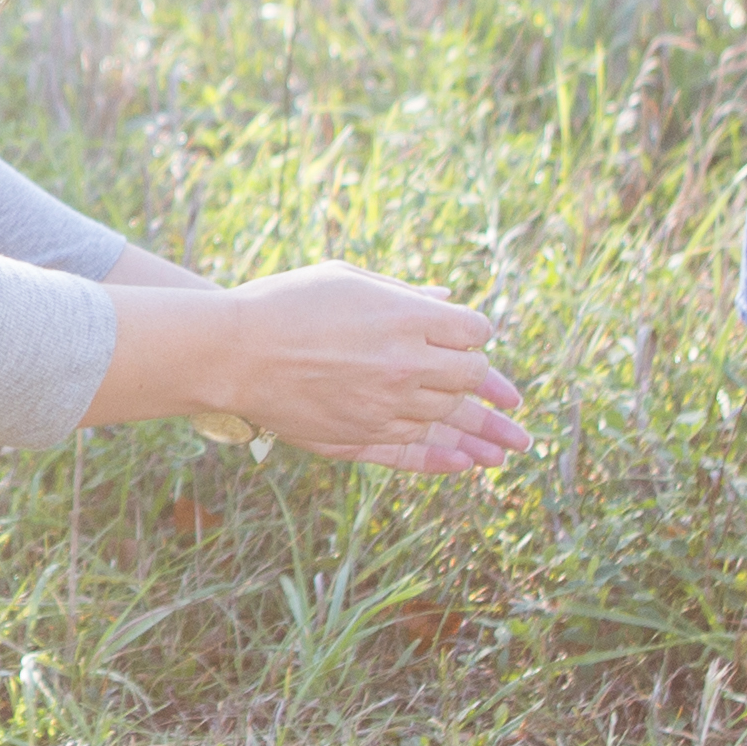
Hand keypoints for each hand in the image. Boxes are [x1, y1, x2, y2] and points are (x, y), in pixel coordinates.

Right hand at [95, 265, 529, 473]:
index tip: (472, 337)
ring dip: (485, 434)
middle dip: (493, 388)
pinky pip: (416, 453)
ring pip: (451, 421)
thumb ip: (403, 294)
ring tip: (513, 449)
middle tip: (514, 404)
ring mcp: (387, 406)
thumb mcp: (348, 280)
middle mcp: (407, 365)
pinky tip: (468, 465)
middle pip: (472, 377)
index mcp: (407, 318)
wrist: (232, 352)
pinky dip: (445, 460)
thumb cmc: (286, 304)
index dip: (476, 334)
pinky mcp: (362, 437)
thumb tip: (445, 301)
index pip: (474, 331)